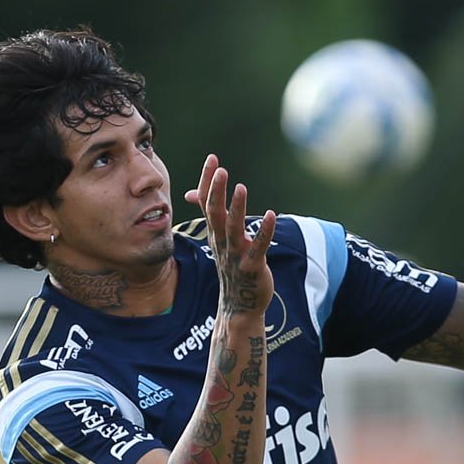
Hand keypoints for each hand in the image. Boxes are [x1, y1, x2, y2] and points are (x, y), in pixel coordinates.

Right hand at [185, 154, 275, 316]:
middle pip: (215, 213)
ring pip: (234, 229)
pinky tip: (270, 215)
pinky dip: (263, 232)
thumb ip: (211, 214)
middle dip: (217, 191)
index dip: (208, 181)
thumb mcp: (218, 239)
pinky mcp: (252, 267)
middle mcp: (222, 242)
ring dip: (237, 208)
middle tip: (220, 169)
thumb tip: (192, 193)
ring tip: (240, 187)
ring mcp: (236, 255)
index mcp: (215, 233)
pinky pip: (258, 247)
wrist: (239, 305)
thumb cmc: (232, 266)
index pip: (206, 203)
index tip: (213, 158)